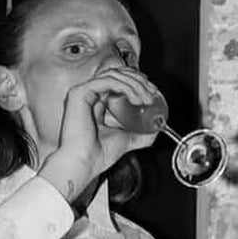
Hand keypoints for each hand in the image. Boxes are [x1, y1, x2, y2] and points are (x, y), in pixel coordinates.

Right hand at [40, 65, 160, 201]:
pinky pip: (108, 80)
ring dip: (135, 83)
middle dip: (138, 80)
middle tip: (152, 92)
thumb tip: (157, 128)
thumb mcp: (126, 140)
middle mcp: (89, 96)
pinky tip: (136, 98)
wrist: (84, 164)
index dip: (137, 82)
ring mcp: (83, 92)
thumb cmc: (97, 156)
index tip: (152, 92)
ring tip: (147, 98)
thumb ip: (140, 134)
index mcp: (97, 104)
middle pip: (116, 74)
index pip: (118, 83)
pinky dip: (126, 86)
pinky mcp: (80, 93)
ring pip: (114, 74)